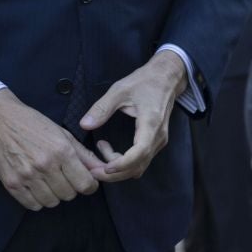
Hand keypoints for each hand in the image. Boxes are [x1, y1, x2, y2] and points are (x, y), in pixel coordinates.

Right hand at [0, 89, 103, 209]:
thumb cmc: (32, 123)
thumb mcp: (62, 133)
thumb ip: (84, 154)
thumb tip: (102, 169)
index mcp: (61, 151)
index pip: (85, 184)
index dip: (89, 185)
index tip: (84, 182)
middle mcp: (45, 165)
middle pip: (69, 195)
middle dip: (70, 188)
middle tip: (62, 176)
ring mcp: (27, 176)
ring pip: (52, 202)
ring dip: (53, 194)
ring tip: (47, 180)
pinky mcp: (11, 183)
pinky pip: (32, 205)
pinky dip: (36, 199)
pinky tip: (35, 186)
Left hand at [79, 52, 185, 182]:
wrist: (166, 78)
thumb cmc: (145, 81)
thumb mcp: (120, 90)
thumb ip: (102, 108)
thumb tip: (84, 125)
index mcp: (151, 123)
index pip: (139, 152)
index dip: (122, 164)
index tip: (104, 167)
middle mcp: (158, 136)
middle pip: (138, 166)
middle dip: (115, 173)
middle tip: (93, 170)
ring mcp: (159, 141)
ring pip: (140, 166)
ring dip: (119, 169)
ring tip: (98, 158)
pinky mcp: (156, 142)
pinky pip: (141, 160)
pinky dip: (125, 164)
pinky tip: (109, 152)